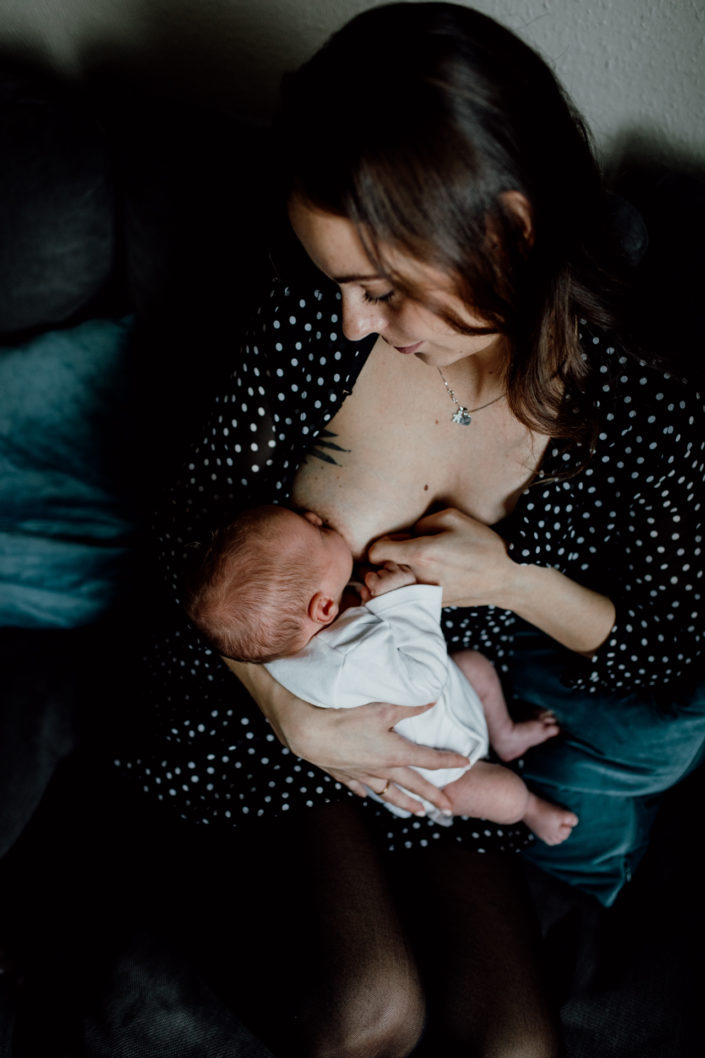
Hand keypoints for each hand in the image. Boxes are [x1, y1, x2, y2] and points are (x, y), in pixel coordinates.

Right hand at [283, 697, 467, 816]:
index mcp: (395, 753)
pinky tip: (369, 795)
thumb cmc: (345, 717)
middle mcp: (382, 769)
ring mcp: (362, 775)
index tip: (466, 763)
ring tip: (419, 812)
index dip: (449, 761)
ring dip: (405, 803)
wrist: (308, 733)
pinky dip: (368, 792)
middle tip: (450, 810)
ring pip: (389, 793)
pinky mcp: (343, 774)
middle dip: (434, 797)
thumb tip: (432, 699)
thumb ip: (409, 705)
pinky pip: (361, 787)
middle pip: (414, 785)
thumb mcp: (381, 707)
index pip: (429, 759)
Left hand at [368, 507, 516, 607]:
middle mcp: (417, 577)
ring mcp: (423, 595)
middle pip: (380, 572)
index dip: (380, 543)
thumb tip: (408, 534)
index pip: (375, 552)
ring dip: (397, 576)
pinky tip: (429, 578)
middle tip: (404, 553)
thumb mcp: (452, 518)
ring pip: (392, 587)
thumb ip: (422, 522)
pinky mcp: (431, 605)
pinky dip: (410, 587)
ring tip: (416, 567)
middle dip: (386, 562)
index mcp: (420, 553)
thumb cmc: (481, 544)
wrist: (504, 579)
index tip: (396, 540)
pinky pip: (408, 596)